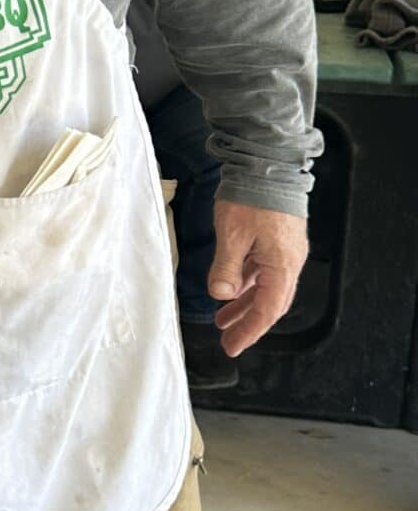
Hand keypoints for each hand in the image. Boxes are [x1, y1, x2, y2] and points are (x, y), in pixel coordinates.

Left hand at [208, 201, 307, 356]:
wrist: (268, 164)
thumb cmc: (253, 195)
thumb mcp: (232, 235)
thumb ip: (226, 268)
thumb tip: (221, 294)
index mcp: (282, 265)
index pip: (267, 310)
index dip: (250, 331)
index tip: (233, 346)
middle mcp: (289, 262)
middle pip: (270, 303)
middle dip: (249, 324)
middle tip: (229, 341)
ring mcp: (285, 252)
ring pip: (266, 289)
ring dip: (246, 306)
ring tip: (223, 320)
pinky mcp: (277, 242)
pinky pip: (263, 273)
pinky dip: (248, 285)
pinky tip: (231, 291)